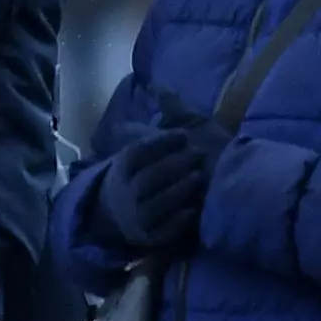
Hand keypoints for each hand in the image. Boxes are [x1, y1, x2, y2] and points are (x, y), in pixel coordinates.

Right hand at [95, 123, 226, 252]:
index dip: (160, 143)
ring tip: (198, 177)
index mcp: (122, 167)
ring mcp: (137, 217)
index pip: (137, 153)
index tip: (183, 135)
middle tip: (198, 156)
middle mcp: (125, 192)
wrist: (131, 211)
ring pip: (155, 203)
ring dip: (178, 189)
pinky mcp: (151, 238)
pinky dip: (179, 219)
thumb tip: (158, 82)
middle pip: (148, 177)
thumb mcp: (151, 140)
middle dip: (174, 165)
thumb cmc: (149, 169)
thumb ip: (163, 110)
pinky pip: (164, 230)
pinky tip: (194, 209)